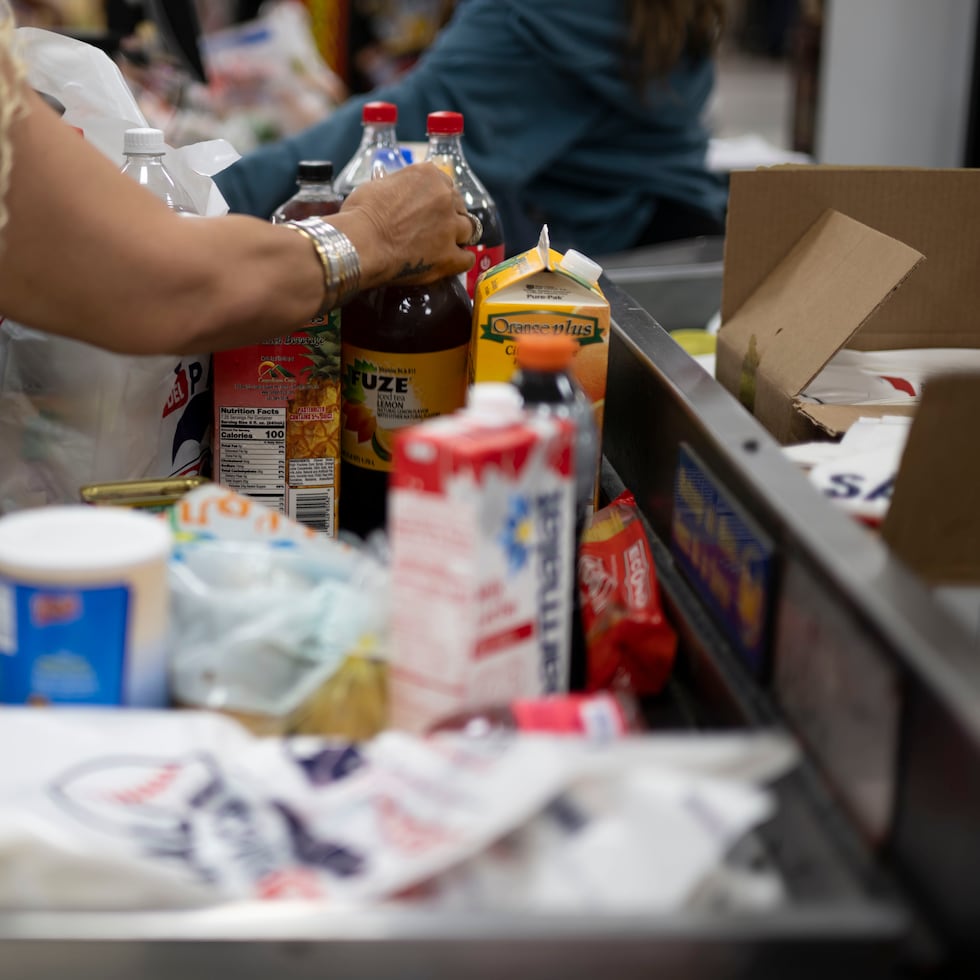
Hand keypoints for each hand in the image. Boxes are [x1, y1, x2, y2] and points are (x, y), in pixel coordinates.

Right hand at [337, 162, 476, 288]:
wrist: (361, 243)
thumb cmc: (360, 214)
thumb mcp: (378, 186)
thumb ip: (397, 189)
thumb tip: (394, 195)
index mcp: (428, 175)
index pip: (445, 184)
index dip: (438, 199)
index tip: (431, 209)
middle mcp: (445, 197)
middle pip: (459, 206)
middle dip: (450, 217)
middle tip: (436, 228)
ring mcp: (450, 227)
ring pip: (469, 230)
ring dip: (458, 237)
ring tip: (445, 246)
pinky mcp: (449, 256)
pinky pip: (467, 259)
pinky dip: (460, 261)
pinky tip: (452, 263)